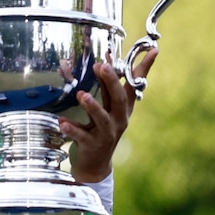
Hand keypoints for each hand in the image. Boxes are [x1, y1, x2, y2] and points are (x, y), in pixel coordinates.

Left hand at [59, 49, 157, 182]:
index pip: (135, 85)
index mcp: (124, 109)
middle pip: (119, 99)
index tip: (153, 50)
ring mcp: (106, 134)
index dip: (143, 68)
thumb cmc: (101, 130)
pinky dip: (72, 128)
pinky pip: (81, 136)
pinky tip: (61, 122)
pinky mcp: (92, 145)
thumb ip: (107, 87)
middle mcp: (119, 120)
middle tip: (101, 66)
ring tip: (81, 95)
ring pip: (102, 118)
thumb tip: (105, 62)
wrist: (95, 164)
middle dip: (111, 82)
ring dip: (92, 106)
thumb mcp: (108, 108)